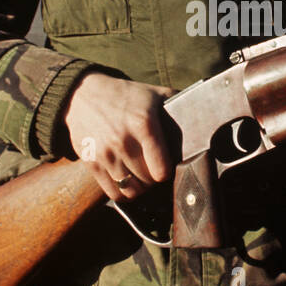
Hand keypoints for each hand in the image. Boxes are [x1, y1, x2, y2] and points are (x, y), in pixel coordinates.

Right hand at [64, 75, 174, 201]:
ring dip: (140, 187)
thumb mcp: (153, 93)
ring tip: (141, 175)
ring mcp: (105, 154)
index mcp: (143, 125)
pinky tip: (127, 181)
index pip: (161, 169)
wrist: (82, 95)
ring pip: (132, 190)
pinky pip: (114, 193)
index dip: (168, 171)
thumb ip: (177, 102)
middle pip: (148, 181)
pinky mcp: (91, 163)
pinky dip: (123, 193)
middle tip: (154, 169)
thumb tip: (203, 111)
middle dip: (154, 178)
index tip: (167, 165)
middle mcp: (123, 141)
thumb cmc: (124, 96)